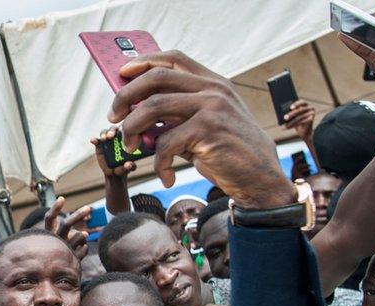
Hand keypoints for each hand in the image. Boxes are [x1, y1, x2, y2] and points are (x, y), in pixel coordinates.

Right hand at [44, 196, 91, 259]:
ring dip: (83, 236)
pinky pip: (85, 247)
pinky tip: (79, 251)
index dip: (55, 209)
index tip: (62, 198)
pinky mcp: (72, 259)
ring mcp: (63, 250)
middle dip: (78, 215)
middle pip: (66, 224)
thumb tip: (85, 234)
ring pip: (80, 235)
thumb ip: (70, 232)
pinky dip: (84, 247)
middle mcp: (55, 241)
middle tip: (89, 207)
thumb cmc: (59, 250)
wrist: (56, 274)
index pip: (49, 219)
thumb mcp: (61, 238)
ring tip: (81, 239)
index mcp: (49, 234)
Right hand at [91, 127, 137, 180]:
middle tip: (111, 136)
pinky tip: (93, 140)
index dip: (124, 129)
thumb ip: (130, 166)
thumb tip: (128, 164)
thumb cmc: (124, 168)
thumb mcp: (129, 168)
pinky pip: (96, 141)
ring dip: (104, 134)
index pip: (125, 131)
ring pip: (105, 133)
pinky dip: (94, 140)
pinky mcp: (99, 145)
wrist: (114, 173)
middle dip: (112, 130)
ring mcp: (107, 141)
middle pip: (114, 129)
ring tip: (103, 139)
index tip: (121, 133)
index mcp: (126, 140)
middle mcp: (117, 137)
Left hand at [109, 51, 293, 208]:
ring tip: (131, 147)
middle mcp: (213, 89)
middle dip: (126, 96)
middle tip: (113, 117)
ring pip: (153, 106)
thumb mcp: (203, 126)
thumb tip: (134, 116)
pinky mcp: (209, 129)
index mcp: (212, 82)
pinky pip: (166, 142)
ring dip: (132, 129)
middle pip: (156, 78)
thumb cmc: (227, 152)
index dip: (144, 63)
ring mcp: (212, 106)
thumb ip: (176, 116)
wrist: (260, 177)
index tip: (121, 74)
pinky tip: (166, 176)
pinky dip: (159, 164)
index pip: (173, 59)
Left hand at [283, 100, 315, 140]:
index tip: (290, 107)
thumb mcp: (292, 115)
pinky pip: (302, 122)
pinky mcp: (311, 119)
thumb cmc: (296, 120)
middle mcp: (309, 107)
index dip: (296, 104)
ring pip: (300, 117)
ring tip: (284, 125)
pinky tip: (288, 127)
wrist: (303, 130)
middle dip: (291, 114)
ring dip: (291, 122)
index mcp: (304, 104)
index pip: (301, 102)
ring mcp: (312, 113)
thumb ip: (289, 112)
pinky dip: (294, 125)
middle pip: (300, 110)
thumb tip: (282, 113)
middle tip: (285, 118)